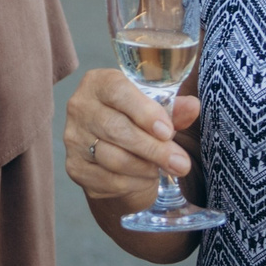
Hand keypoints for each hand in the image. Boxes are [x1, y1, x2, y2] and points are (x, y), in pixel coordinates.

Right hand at [63, 68, 200, 210]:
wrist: (115, 153)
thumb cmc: (137, 123)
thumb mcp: (157, 111)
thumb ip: (174, 109)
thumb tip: (192, 107)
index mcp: (99, 83)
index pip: (118, 92)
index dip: (144, 112)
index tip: (167, 131)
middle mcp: (80, 107)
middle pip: (116, 129)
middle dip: (153, 148)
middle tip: (181, 163)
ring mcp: (73, 138)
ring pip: (113, 158)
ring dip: (146, 167)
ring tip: (165, 168)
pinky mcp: (75, 167)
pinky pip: (108, 180)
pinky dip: (134, 182)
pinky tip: (145, 177)